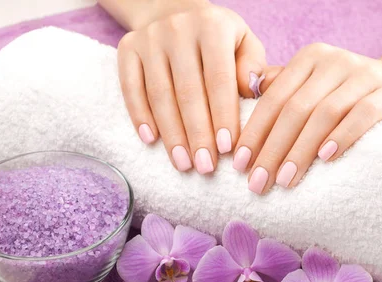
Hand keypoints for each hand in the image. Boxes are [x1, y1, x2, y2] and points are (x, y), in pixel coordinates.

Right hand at [117, 0, 265, 173]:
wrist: (175, 11)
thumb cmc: (219, 39)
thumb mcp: (243, 44)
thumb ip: (253, 68)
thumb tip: (254, 93)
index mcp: (213, 27)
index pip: (219, 78)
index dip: (222, 115)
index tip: (227, 149)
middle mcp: (178, 28)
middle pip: (187, 91)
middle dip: (197, 133)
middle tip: (205, 166)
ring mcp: (150, 38)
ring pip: (159, 94)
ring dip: (171, 133)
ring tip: (183, 163)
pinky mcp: (127, 48)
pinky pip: (130, 87)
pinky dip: (139, 115)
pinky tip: (150, 141)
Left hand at [233, 43, 381, 193]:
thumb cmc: (347, 96)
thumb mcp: (313, 88)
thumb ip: (281, 93)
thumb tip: (239, 111)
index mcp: (309, 59)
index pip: (274, 98)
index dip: (254, 132)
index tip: (238, 165)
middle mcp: (334, 61)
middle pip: (295, 108)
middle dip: (272, 149)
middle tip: (257, 183)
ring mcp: (364, 74)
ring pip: (324, 113)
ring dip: (301, 150)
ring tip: (285, 180)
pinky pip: (362, 114)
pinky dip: (342, 136)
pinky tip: (325, 158)